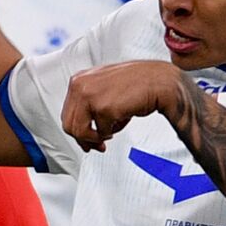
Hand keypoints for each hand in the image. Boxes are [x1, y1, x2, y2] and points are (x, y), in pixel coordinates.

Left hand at [61, 61, 188, 151]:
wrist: (158, 80)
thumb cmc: (135, 84)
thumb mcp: (105, 88)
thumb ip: (90, 104)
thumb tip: (83, 132)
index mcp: (78, 80)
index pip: (67, 113)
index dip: (78, 131)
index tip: (87, 139)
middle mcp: (80, 86)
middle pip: (69, 126)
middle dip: (84, 139)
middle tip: (97, 145)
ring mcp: (90, 96)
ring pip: (80, 132)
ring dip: (97, 138)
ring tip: (112, 131)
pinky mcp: (103, 108)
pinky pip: (101, 132)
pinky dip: (113, 131)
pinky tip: (123, 120)